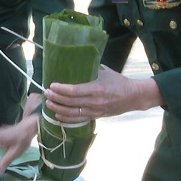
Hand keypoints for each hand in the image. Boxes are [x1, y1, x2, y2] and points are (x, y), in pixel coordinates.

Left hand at [44, 65, 163, 121]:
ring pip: (73, 113)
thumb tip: (73, 60)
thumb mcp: (104, 71)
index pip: (74, 91)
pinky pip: (79, 120)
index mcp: (97, 89)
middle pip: (71, 102)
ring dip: (58, 109)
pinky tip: (57, 115)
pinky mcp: (96, 117)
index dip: (61, 89)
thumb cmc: (118, 81)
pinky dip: (67, 119)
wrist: (134, 97)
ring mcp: (95, 111)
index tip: (51, 85)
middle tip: (46, 93)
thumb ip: (89, 68)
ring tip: (48, 103)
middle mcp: (95, 102)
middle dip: (56, 98)